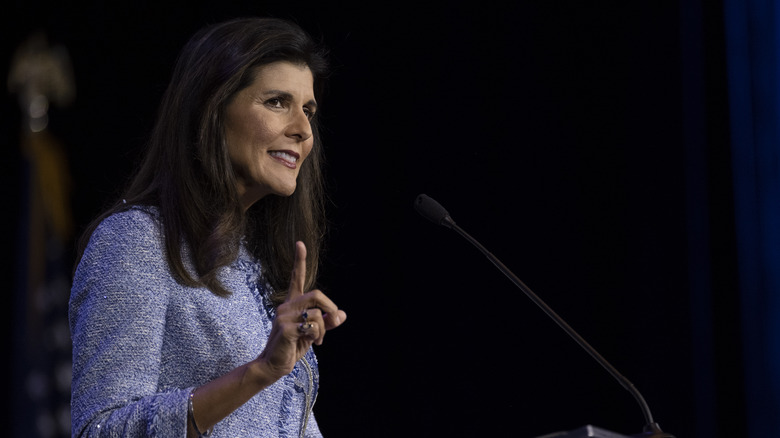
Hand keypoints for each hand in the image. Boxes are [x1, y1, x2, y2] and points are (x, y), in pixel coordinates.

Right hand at [255, 241, 346, 379]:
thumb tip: (342, 315)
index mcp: (292, 303)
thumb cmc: (292, 347)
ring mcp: (283, 316)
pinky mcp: (285, 328)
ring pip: (317, 314)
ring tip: (317, 340)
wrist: (274, 365)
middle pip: (317, 295)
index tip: (300, 243)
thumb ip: (327, 322)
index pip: (296, 278)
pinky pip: (312, 326)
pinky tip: (310, 343)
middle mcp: (286, 306)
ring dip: (324, 330)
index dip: (299, 261)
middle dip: (331, 309)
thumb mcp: (313, 332)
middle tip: (334, 322)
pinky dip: (317, 336)